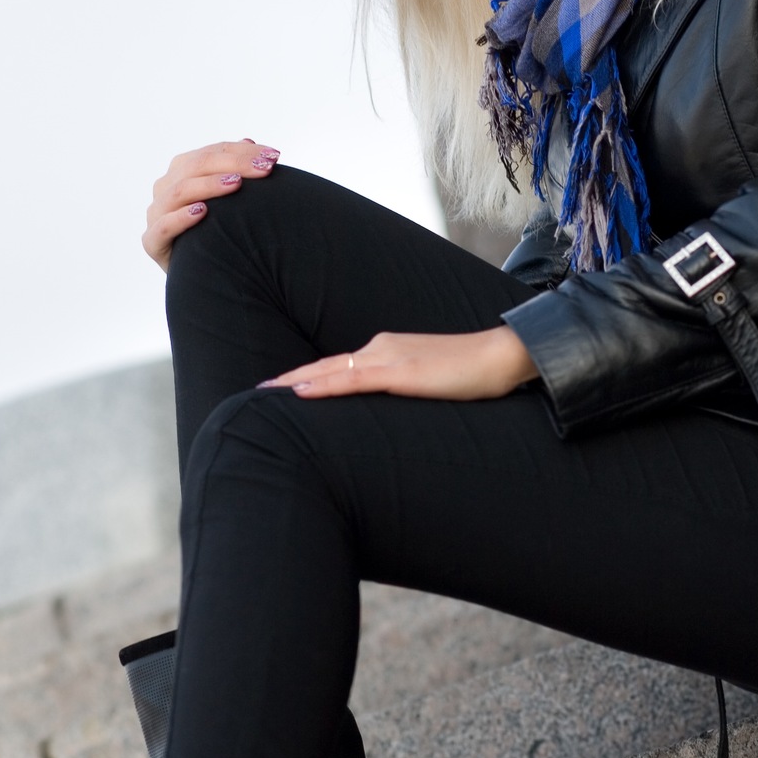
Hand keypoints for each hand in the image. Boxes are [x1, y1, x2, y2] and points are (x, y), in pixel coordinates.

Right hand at [142, 140, 279, 271]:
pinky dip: (181, 217)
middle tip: (264, 169)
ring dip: (209, 185)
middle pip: (196, 166)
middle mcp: (166, 187)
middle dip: (234, 164)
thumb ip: (235, 170)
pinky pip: (163, 226)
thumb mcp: (230, 200)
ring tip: (237, 184)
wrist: (202, 273)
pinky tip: (202, 212)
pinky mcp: (152, 241)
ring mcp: (156, 213)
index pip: (213, 152)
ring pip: (179, 191)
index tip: (274, 157)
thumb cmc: (220, 231)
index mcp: (182, 170)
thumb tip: (249, 142)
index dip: (243, 152)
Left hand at [261, 327, 538, 401]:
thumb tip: (392, 409)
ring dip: (294, 382)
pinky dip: (320, 386)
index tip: (278, 389)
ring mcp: (388, 358)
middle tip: (256, 392)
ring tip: (262, 394)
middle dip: (289, 379)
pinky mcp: (399, 373)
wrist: (502, 356)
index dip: (307, 377)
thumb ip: (409, 389)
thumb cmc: (474, 373)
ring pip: (330, 371)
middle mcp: (381, 348)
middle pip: (325, 366)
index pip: (338, 367)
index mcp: (388, 351)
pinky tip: (297, 393)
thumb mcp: (433, 382)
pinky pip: (351, 381)